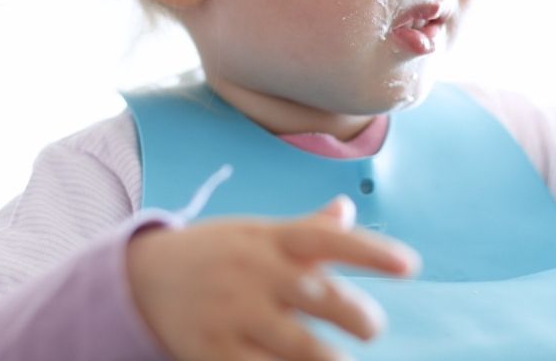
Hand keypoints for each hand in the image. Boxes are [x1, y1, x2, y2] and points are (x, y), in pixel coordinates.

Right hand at [126, 196, 418, 360]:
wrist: (144, 278)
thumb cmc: (220, 254)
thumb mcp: (258, 233)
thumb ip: (306, 230)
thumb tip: (346, 210)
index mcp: (270, 240)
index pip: (326, 240)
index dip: (371, 252)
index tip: (410, 266)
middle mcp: (253, 274)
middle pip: (316, 294)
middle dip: (355, 315)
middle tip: (372, 328)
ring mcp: (232, 315)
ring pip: (295, 344)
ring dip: (328, 359)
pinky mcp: (212, 352)